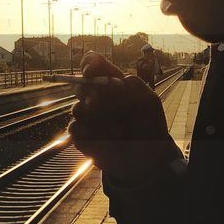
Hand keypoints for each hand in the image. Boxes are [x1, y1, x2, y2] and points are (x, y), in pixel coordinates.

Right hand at [68, 52, 180, 184]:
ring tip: (118, 131)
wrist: (146, 159)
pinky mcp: (82, 136)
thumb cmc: (149, 126)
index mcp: (112, 84)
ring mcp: (88, 117)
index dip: (89, 64)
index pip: (93, 64)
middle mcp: (96, 98)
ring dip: (97, 119)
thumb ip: (132, 84)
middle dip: (90, 92)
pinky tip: (106, 140)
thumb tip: (110, 83)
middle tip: (99, 102)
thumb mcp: (148, 101)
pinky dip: (89, 134)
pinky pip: (74, 129)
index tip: (90, 71)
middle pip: (80, 85)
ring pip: (77, 109)